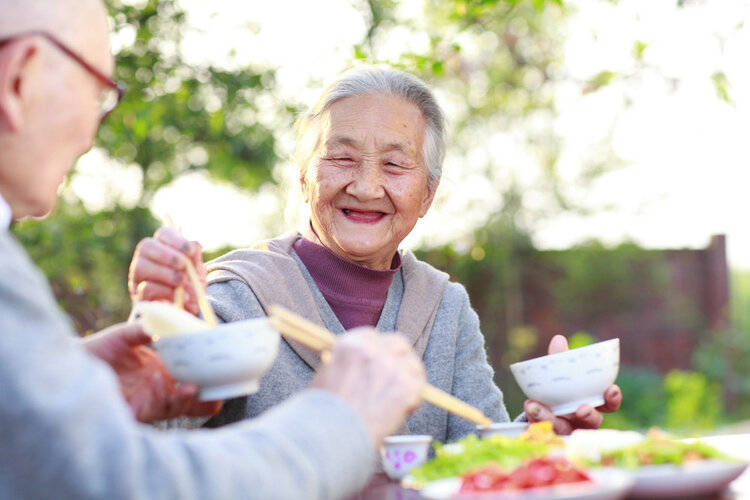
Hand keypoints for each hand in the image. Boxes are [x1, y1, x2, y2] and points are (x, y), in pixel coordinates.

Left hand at [82, 322, 221, 422]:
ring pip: (180, 405)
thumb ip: (141, 331)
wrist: (70, 366)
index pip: (190, 375)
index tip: (225, 366)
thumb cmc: (97, 351)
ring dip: (193, 397)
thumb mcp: (123, 337)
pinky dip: (175, 399)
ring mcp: (150, 400)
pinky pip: (161, 409)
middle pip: (191, 398)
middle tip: (226, 389)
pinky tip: (182, 388)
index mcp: (160, 370)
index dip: (208, 376)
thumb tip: (158, 324)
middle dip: (210, 397)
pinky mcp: (138, 411)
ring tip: (198, 386)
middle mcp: (159, 388)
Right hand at [128, 227, 205, 314]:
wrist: (188, 311)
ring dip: (165, 273)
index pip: (163, 234)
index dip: (176, 240)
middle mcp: (146, 259)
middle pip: (146, 246)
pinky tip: (180, 297)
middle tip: (183, 265)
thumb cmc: (191, 286)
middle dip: (167, 255)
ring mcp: (138, 278)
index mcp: (163, 248)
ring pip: (141, 266)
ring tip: (181, 282)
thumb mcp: (197, 269)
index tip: (190, 251)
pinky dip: (165, 291)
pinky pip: (145, 288)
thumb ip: (195, 256)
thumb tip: (194, 245)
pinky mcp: (138, 297)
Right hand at [311, 329, 425, 445]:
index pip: (374, 336)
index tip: (379, 363)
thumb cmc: (323, 414)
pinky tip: (402, 411)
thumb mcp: (326, 376)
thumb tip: (357, 366)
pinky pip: (420, 387)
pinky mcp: (405, 387)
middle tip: (396, 378)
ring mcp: (390, 367)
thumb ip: (346, 364)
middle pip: (399, 343)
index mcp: (349, 343)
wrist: (330, 438)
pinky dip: (414, 400)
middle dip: (399, 358)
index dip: (379, 350)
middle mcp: (371, 350)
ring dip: (409, 379)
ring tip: (398, 400)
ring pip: (413, 365)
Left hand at [523, 335, 621, 434]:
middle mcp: (583, 420)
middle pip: (592, 422)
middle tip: (581, 408)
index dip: (613, 398)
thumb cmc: (558, 388)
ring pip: (564, 430)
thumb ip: (560, 359)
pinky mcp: (548, 437)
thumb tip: (559, 339)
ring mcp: (567, 432)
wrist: (538, 408)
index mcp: (592, 402)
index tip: (611, 389)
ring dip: (550, 418)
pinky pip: (543, 432)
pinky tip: (528, 408)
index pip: (609, 404)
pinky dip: (535, 419)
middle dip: (589, 415)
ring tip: (535, 407)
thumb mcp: (559, 373)